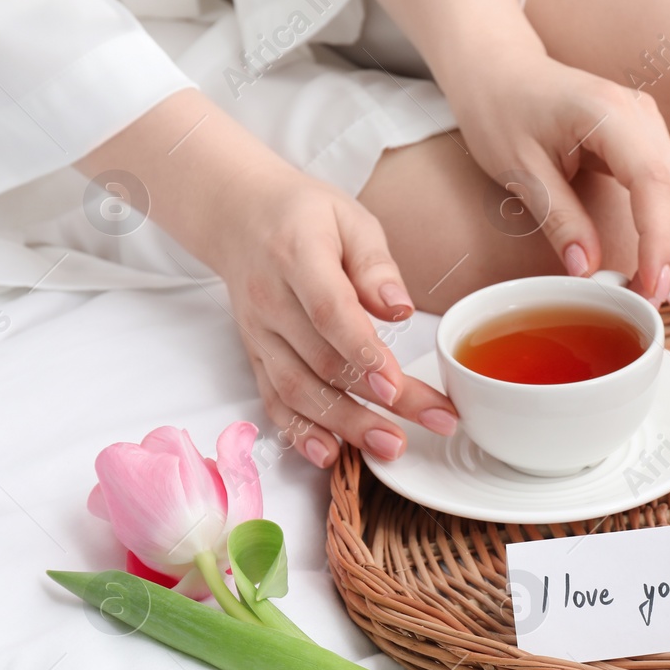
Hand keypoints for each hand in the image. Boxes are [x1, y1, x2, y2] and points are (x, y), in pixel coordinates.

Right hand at [205, 163, 459, 466]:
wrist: (238, 216)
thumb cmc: (305, 215)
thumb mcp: (350, 218)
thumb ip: (376, 264)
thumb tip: (399, 307)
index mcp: (297, 256)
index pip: (329, 313)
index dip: (363, 352)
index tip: (396, 384)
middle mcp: (271, 301)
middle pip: (324, 361)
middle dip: (377, 401)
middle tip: (431, 422)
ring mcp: (259, 333)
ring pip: (299, 389)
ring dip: (346, 425)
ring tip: (390, 446)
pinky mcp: (256, 355)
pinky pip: (273, 399)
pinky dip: (299, 432)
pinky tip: (329, 454)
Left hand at [453, 52, 669, 303]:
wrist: (499, 68)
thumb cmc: (501, 109)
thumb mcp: (520, 170)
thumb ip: (559, 220)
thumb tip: (588, 271)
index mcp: (608, 113)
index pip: (653, 184)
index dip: (658, 241)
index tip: (650, 286)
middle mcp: (641, 115)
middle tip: (652, 303)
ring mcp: (649, 125)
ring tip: (656, 292)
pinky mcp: (646, 140)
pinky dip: (669, 229)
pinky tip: (656, 263)